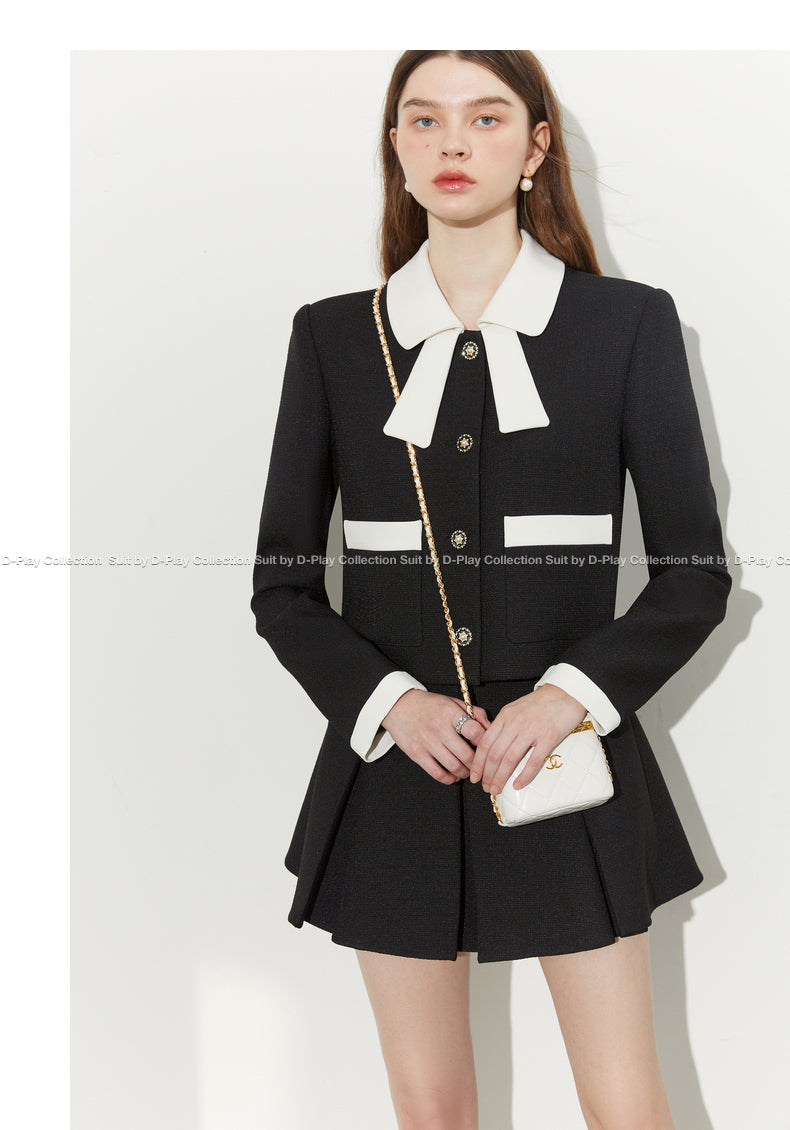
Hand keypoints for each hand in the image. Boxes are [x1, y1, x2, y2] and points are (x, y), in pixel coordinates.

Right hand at [382, 690, 490, 784]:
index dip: (485, 743)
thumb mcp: (453, 702)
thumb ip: (475, 713)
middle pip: (467, 755)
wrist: (398, 705)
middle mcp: (439, 728)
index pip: (475, 732)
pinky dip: (449, 779)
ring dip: (464, 773)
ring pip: (454, 767)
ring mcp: (427, 742)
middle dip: (477, 764)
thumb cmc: (429, 704)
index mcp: (450, 712)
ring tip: (467, 771)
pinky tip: (453, 775)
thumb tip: (492, 729)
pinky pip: (437, 773)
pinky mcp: (416, 754)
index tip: (488, 748)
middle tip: (480, 766)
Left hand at [468, 684, 586, 795]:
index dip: (478, 763)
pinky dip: (524, 776)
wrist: (566, 692)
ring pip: (509, 760)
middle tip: (486, 788)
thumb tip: (492, 745)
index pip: (485, 743)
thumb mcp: (516, 708)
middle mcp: (515, 723)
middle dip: (487, 775)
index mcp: (505, 716)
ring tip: (496, 789)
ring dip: (500, 778)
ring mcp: (531, 731)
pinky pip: (533, 761)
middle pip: (495, 754)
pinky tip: (518, 785)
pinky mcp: (548, 738)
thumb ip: (504, 725)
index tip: (474, 776)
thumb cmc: (541, 702)